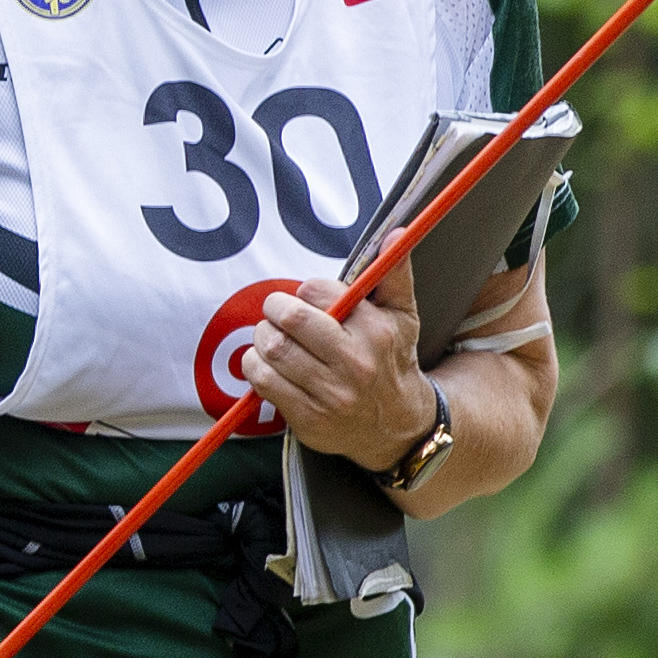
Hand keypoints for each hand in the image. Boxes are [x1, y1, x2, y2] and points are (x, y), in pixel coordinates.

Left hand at [247, 253, 432, 469]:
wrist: (398, 426)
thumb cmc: (392, 360)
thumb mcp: (402, 315)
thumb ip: (395, 272)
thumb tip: (397, 231)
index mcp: (375, 331)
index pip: (317, 292)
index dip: (304, 291)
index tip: (308, 299)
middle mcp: (354, 364)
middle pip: (289, 320)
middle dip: (274, 310)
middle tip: (277, 314)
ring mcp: (331, 395)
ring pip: (272, 350)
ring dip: (262, 338)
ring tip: (273, 338)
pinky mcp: (309, 418)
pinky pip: (262, 381)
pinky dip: (255, 366)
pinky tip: (268, 364)